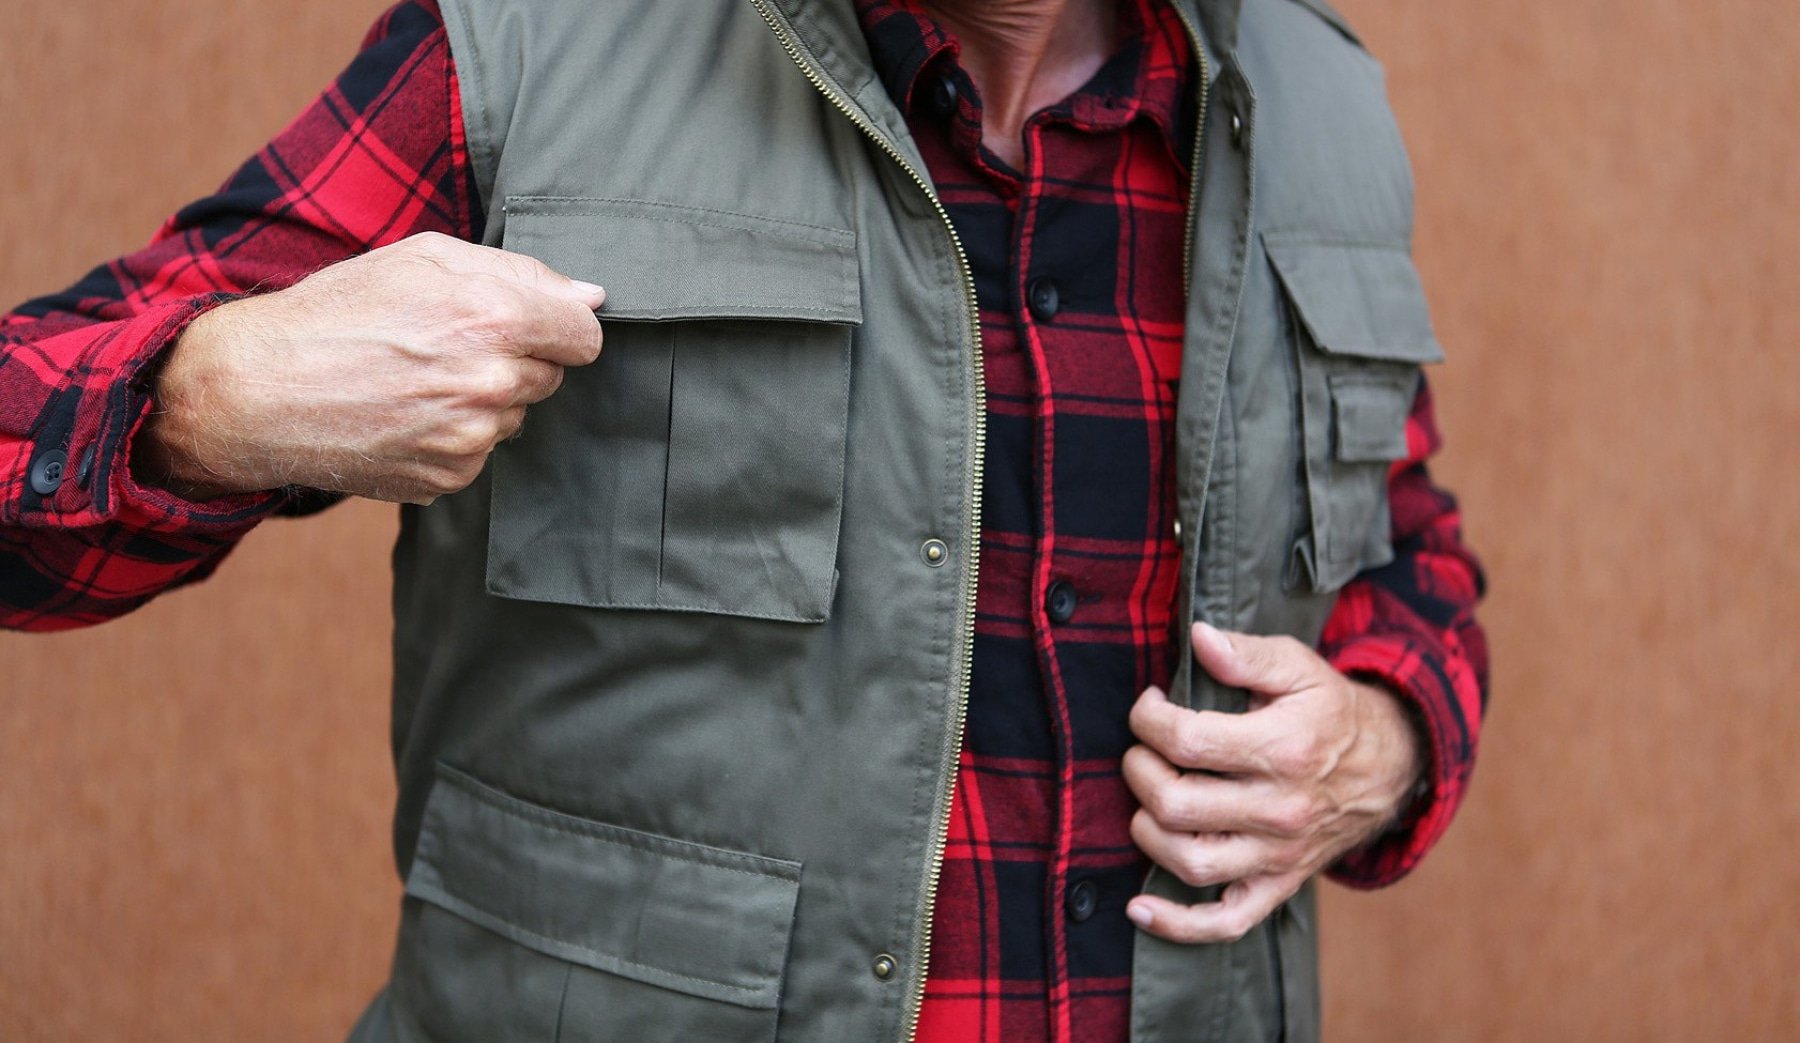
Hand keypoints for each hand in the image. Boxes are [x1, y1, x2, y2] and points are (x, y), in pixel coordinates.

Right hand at [134, 231, 605, 503]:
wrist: (259, 389)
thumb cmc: (341, 311)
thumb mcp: (424, 258)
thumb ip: (520, 273)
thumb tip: (591, 298)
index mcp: (496, 317)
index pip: (586, 337)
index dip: (561, 327)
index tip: (531, 323)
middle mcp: (492, 383)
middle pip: (550, 376)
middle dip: (515, 358)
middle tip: (446, 343)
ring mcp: (471, 437)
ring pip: (513, 416)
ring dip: (483, 398)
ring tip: (415, 377)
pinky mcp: (449, 478)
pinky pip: (479, 453)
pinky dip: (453, 436)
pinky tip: (404, 413)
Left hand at [1122, 622, 1421, 942]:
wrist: (1389, 767)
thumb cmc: (1329, 712)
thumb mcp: (1299, 667)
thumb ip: (1247, 653)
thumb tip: (1198, 637)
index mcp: (1285, 748)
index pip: (1188, 740)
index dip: (1149, 719)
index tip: (1150, 705)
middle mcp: (1282, 809)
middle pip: (1178, 804)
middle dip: (1140, 771)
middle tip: (1143, 751)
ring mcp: (1279, 855)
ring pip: (1191, 862)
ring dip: (1148, 831)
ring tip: (1149, 799)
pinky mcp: (1278, 885)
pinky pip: (1224, 922)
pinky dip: (1177, 924)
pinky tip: (1141, 907)